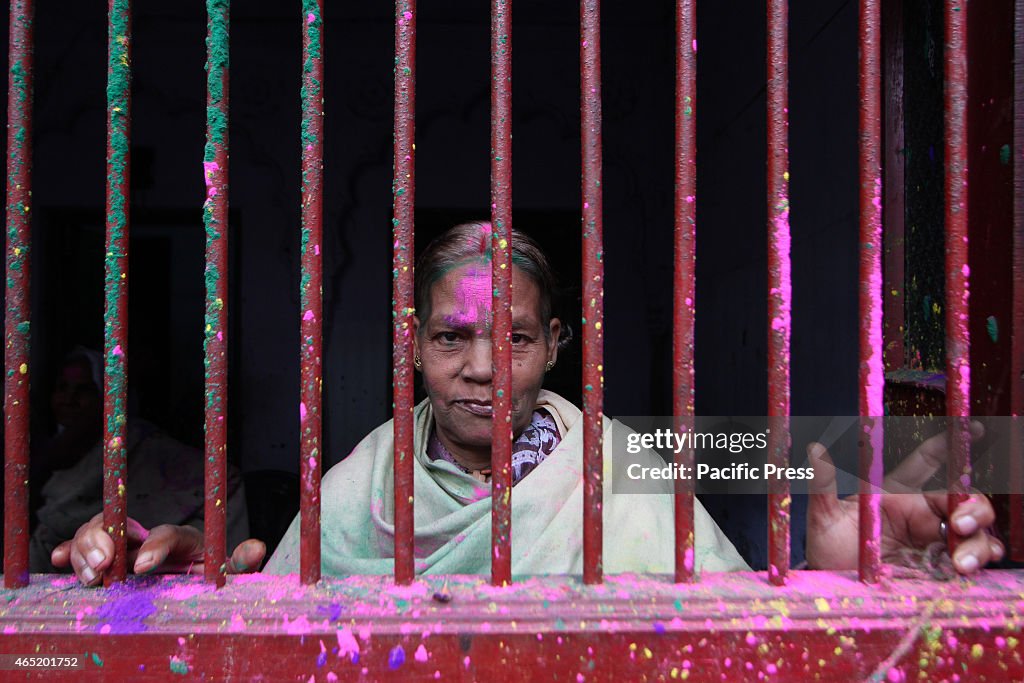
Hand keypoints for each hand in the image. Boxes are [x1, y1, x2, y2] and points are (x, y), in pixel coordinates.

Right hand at [51, 513, 265, 585]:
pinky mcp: (107, 562)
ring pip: (97, 534)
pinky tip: (54, 558)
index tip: (143, 566)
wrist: (193, 584)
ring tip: (88, 573)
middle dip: (106, 540)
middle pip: (120, 524)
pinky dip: (66, 551)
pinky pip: (81, 550)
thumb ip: (240, 562)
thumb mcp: (227, 572)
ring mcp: (125, 549)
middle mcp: (148, 538)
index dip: (155, 546)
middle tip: (102, 567)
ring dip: (84, 548)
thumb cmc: (210, 577)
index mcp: (182, 539)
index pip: (168, 534)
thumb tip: (258, 547)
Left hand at [805, 422, 1004, 574]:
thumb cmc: (828, 550)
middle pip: (963, 499)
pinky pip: (976, 558)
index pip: (927, 462)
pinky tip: (973, 567)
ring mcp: (935, 541)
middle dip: (972, 507)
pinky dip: (982, 558)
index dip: (949, 444)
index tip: (975, 429)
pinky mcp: (943, 567)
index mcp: (896, 494)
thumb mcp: (823, 519)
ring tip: (960, 562)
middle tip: (960, 525)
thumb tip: (814, 449)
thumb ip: (822, 486)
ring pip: (975, 530)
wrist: (833, 589)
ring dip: (977, 541)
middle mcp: (921, 515)